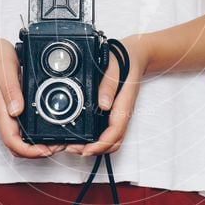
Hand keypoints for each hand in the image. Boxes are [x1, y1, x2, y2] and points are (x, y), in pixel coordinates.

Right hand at [0, 34, 64, 157]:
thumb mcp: (5, 69)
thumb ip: (11, 90)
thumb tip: (17, 110)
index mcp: (2, 109)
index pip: (12, 141)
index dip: (30, 151)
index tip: (47, 149)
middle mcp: (6, 114)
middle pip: (19, 146)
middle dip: (39, 152)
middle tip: (60, 144)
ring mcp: (9, 112)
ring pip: (22, 139)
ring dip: (40, 144)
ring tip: (60, 139)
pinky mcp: (14, 107)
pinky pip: (25, 127)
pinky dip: (38, 132)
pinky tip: (52, 126)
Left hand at [65, 34, 152, 156]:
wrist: (135, 54)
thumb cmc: (125, 59)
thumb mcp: (115, 66)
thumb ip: (109, 84)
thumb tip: (103, 104)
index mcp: (123, 104)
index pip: (115, 132)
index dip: (100, 145)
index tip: (85, 150)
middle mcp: (121, 113)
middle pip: (111, 143)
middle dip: (92, 150)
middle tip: (69, 148)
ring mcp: (116, 115)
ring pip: (108, 140)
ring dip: (91, 147)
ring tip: (69, 145)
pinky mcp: (111, 113)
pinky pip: (104, 132)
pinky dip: (92, 139)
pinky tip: (78, 136)